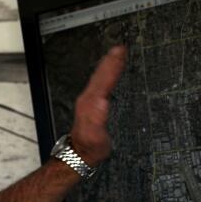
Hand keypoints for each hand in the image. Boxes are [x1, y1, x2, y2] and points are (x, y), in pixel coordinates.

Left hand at [70, 45, 125, 165]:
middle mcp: (88, 99)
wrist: (80, 153)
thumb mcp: (95, 137)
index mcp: (90, 104)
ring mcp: (89, 100)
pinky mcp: (92, 103)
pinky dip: (106, 74)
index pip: (103, 80)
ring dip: (108, 64)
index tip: (120, 52)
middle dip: (110, 61)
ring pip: (99, 78)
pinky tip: (111, 71)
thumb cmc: (89, 146)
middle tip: (120, 48)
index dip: (112, 65)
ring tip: (117, 53)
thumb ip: (97, 120)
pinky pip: (99, 83)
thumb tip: (102, 102)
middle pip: (100, 76)